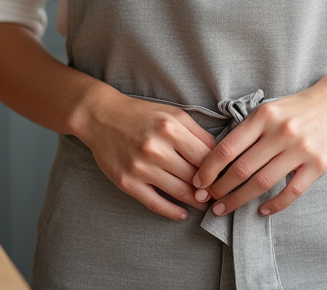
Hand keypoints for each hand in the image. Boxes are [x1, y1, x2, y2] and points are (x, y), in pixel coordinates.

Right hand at [76, 86, 217, 221]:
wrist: (101, 117)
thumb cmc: (141, 114)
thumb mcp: (172, 113)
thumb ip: (196, 132)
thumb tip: (218, 154)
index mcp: (170, 127)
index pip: (206, 155)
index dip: (219, 168)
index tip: (225, 176)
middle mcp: (156, 147)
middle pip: (195, 176)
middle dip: (210, 187)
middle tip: (218, 193)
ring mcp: (140, 167)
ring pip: (179, 192)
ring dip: (196, 201)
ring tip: (204, 202)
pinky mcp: (127, 182)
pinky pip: (156, 203)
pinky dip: (173, 212)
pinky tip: (183, 214)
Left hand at [192, 77, 326, 217]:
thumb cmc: (296, 107)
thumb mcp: (269, 108)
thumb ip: (249, 129)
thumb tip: (218, 157)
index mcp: (264, 115)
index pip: (229, 147)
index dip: (210, 168)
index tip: (199, 182)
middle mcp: (280, 132)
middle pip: (242, 169)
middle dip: (221, 188)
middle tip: (208, 201)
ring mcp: (300, 149)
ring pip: (262, 183)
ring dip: (240, 199)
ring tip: (225, 208)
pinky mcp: (318, 165)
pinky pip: (291, 192)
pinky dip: (274, 205)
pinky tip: (262, 211)